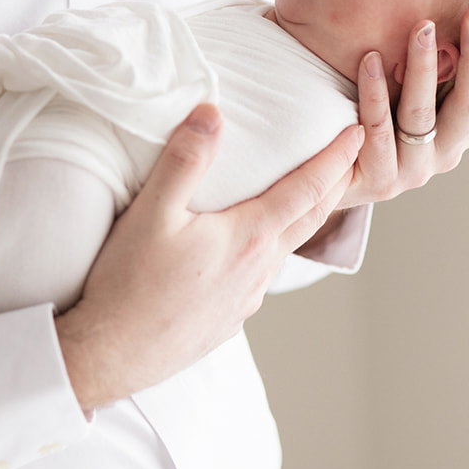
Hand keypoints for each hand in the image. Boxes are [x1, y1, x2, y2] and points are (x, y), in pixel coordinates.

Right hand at [54, 104, 363, 412]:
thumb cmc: (128, 285)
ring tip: (309, 194)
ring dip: (306, 217)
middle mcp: (258, 271)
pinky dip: (273, 249)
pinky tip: (255, 246)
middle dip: (336, 183)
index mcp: (248, 238)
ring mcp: (246, 300)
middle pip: (311, 218)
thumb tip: (212, 112)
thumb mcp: (151, 213)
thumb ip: (185, 160)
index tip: (359, 133)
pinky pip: (262, 276)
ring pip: (286, 249)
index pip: (308, 189)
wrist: (109, 356)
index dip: (336, 158)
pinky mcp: (228, 319)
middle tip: (354, 155)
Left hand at [340, 6, 468, 207]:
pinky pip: (378, 130)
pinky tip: (369, 59)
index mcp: (464, 130)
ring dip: (423, 67)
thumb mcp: (415, 90)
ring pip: (423, 114)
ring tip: (420, 26)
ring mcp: (414, 169)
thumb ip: (438, 62)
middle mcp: (447, 152)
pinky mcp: (379, 178)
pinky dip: (375, 93)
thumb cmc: (379, 116)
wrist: (336, 174)